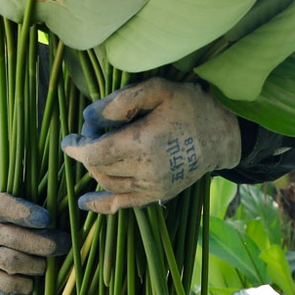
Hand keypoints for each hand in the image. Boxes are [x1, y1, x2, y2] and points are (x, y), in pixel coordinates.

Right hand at [0, 191, 68, 294]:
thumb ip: (20, 207)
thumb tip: (63, 212)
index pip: (0, 205)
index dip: (25, 213)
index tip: (48, 219)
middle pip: (13, 238)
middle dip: (44, 243)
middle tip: (63, 244)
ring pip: (12, 262)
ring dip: (36, 265)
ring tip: (44, 264)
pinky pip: (7, 284)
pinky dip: (25, 285)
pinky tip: (31, 281)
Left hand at [60, 78, 240, 213]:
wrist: (223, 135)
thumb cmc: (192, 107)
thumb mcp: (159, 90)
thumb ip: (122, 100)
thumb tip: (90, 116)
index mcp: (143, 143)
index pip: (95, 153)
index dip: (77, 147)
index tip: (71, 138)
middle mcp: (146, 170)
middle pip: (99, 168)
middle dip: (88, 152)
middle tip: (93, 134)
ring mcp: (153, 186)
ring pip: (108, 184)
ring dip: (96, 170)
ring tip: (99, 151)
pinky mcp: (158, 195)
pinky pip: (124, 204)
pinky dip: (102, 204)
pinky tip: (86, 201)